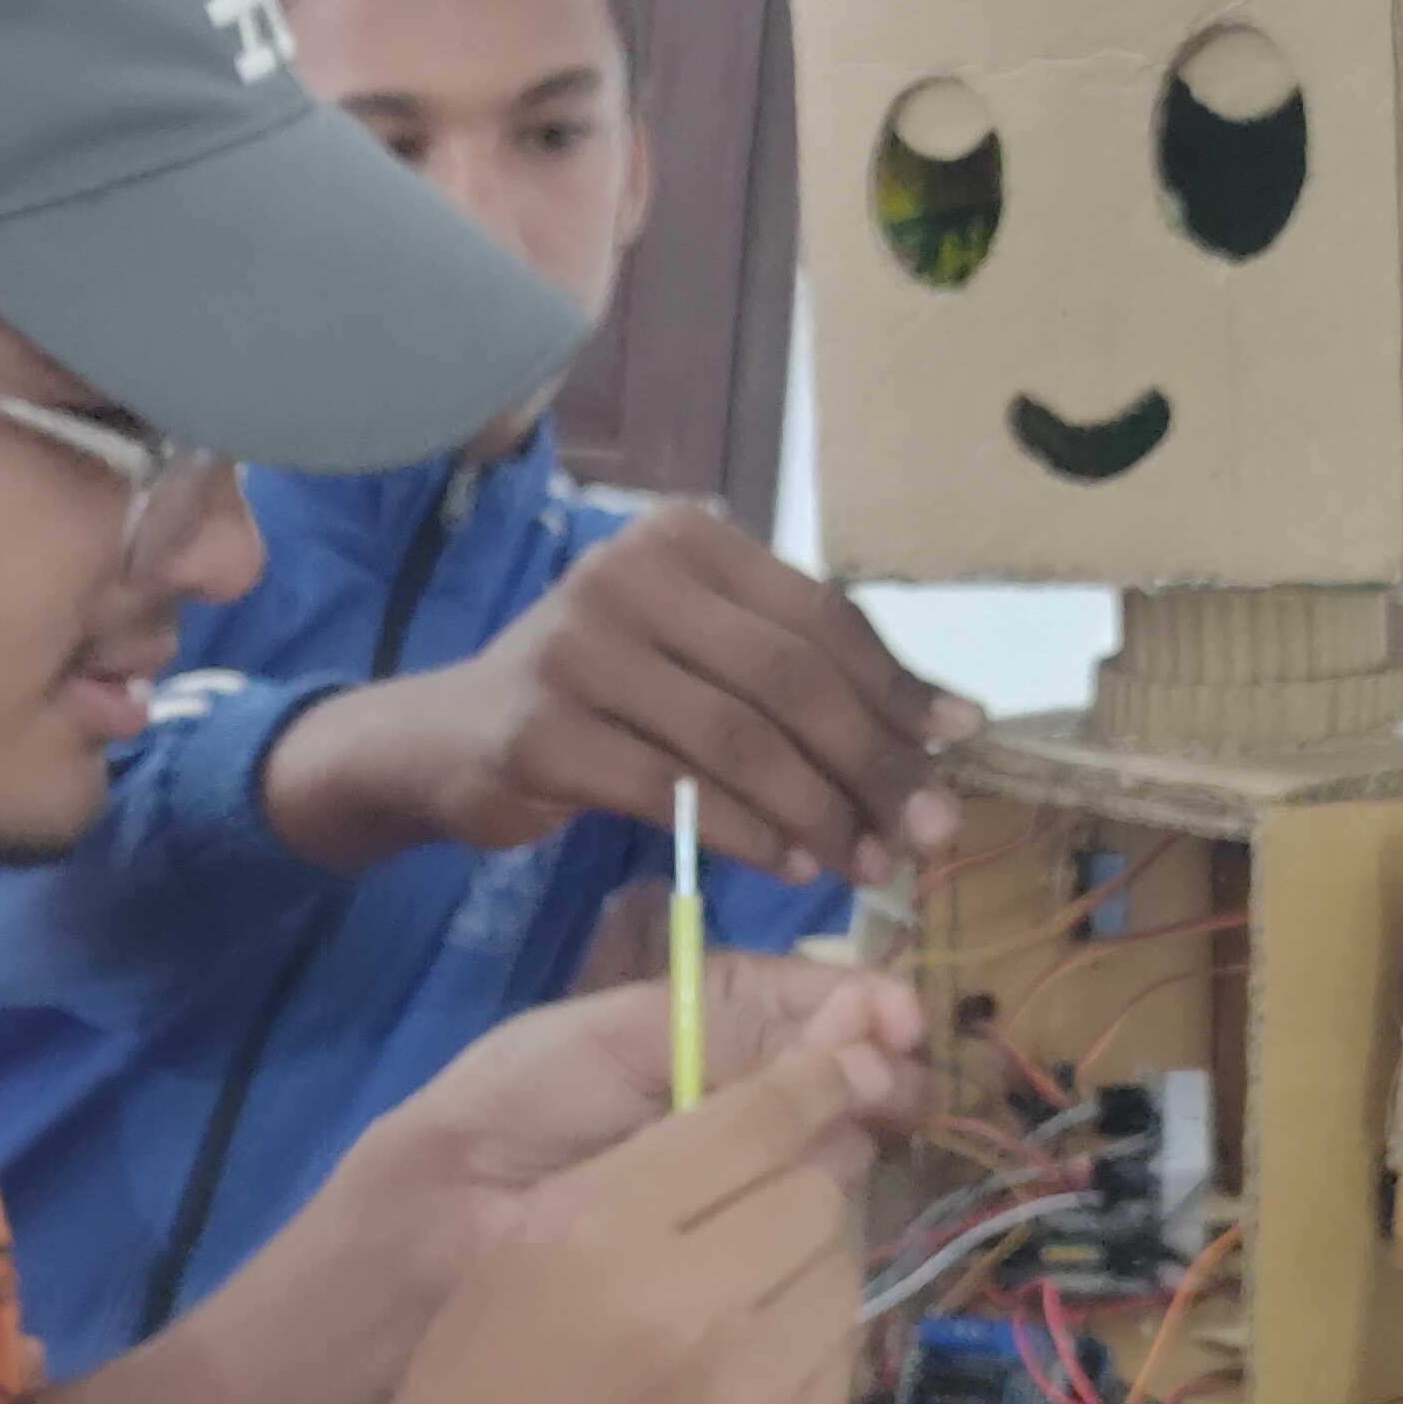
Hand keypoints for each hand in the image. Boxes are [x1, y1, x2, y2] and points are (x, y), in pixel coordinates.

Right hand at [263, 501, 982, 881]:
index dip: (895, 685)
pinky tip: (787, 866)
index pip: (818, 614)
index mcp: (684, 538)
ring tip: (862, 862)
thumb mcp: (696, 657)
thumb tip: (947, 726)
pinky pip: (672, 790)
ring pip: (738, 738)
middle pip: (788, 677)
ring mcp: (579, 648)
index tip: (957, 745)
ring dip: (817, 811)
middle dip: (871, 761)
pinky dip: (743, 833)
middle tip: (924, 830)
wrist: (445, 738)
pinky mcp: (544, 730)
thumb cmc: (596, 696)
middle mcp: (629, 573)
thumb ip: (800, 674)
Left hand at [336, 952, 920, 1295]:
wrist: (438, 1224)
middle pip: (840, 1080)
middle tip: (897, 1085)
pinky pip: (806, 1230)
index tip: (902, 1023)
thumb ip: (736, 1028)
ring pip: (836, 1151)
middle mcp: (732, 1104)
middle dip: (877, 1072)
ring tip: (877, 1126)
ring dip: (863, 1135)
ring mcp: (736, 1187)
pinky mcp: (733, 1264)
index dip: (865, 1010)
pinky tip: (849, 1193)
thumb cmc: (516, 1110)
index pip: (812, 1007)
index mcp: (702, 1028)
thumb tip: (863, 1025)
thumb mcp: (623, 1038)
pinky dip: (836, 1210)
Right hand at [358, 1037, 888, 1403]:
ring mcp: (753, 1398)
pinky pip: (839, 1372)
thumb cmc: (483, 1376)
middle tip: (750, 1225)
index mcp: (610, 1228)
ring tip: (741, 1310)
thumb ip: (646, 1168)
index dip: (804, 1088)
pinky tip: (740, 1385)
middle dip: (790, 1197)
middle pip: (818, 1198)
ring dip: (801, 1279)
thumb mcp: (531, 1239)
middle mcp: (695, 1305)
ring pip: (842, 1282)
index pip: (759, 1121)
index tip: (822, 1081)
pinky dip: (801, 1363)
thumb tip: (785, 1107)